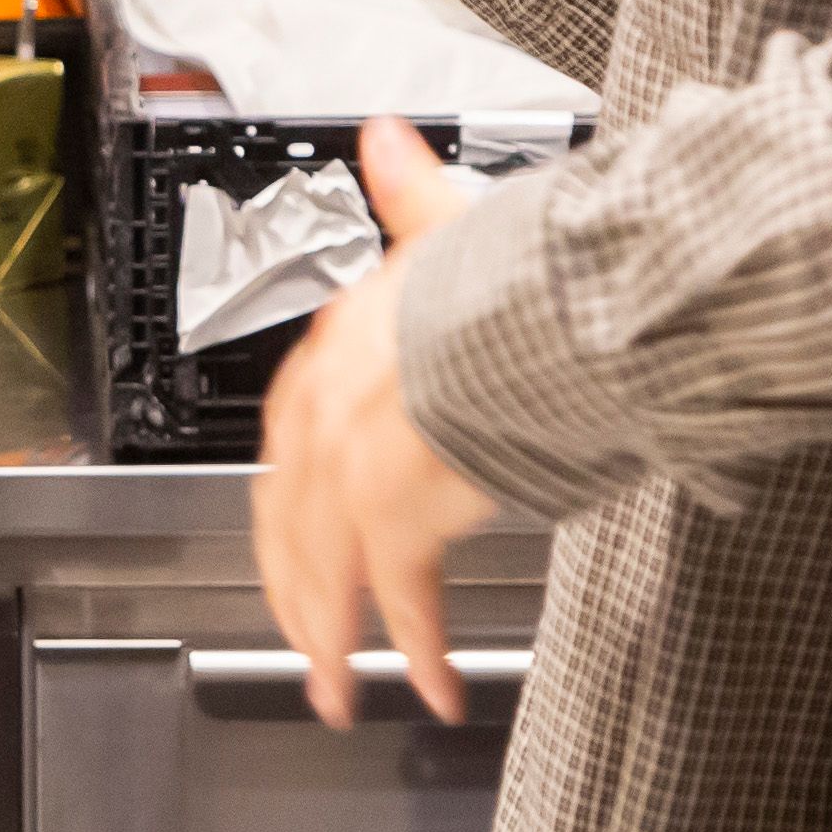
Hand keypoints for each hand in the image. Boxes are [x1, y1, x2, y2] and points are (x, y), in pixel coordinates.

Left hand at [251, 118, 505, 728]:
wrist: (543, 309)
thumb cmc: (510, 270)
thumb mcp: (448, 223)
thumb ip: (410, 192)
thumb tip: (385, 141)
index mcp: (338, 348)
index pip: (289, 438)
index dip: (288, 497)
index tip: (291, 536)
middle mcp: (332, 410)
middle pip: (290, 521)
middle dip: (294, 590)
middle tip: (304, 642)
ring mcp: (357, 469)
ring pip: (327, 571)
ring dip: (333, 639)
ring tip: (341, 690)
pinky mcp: (398, 515)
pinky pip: (400, 601)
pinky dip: (414, 650)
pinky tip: (428, 687)